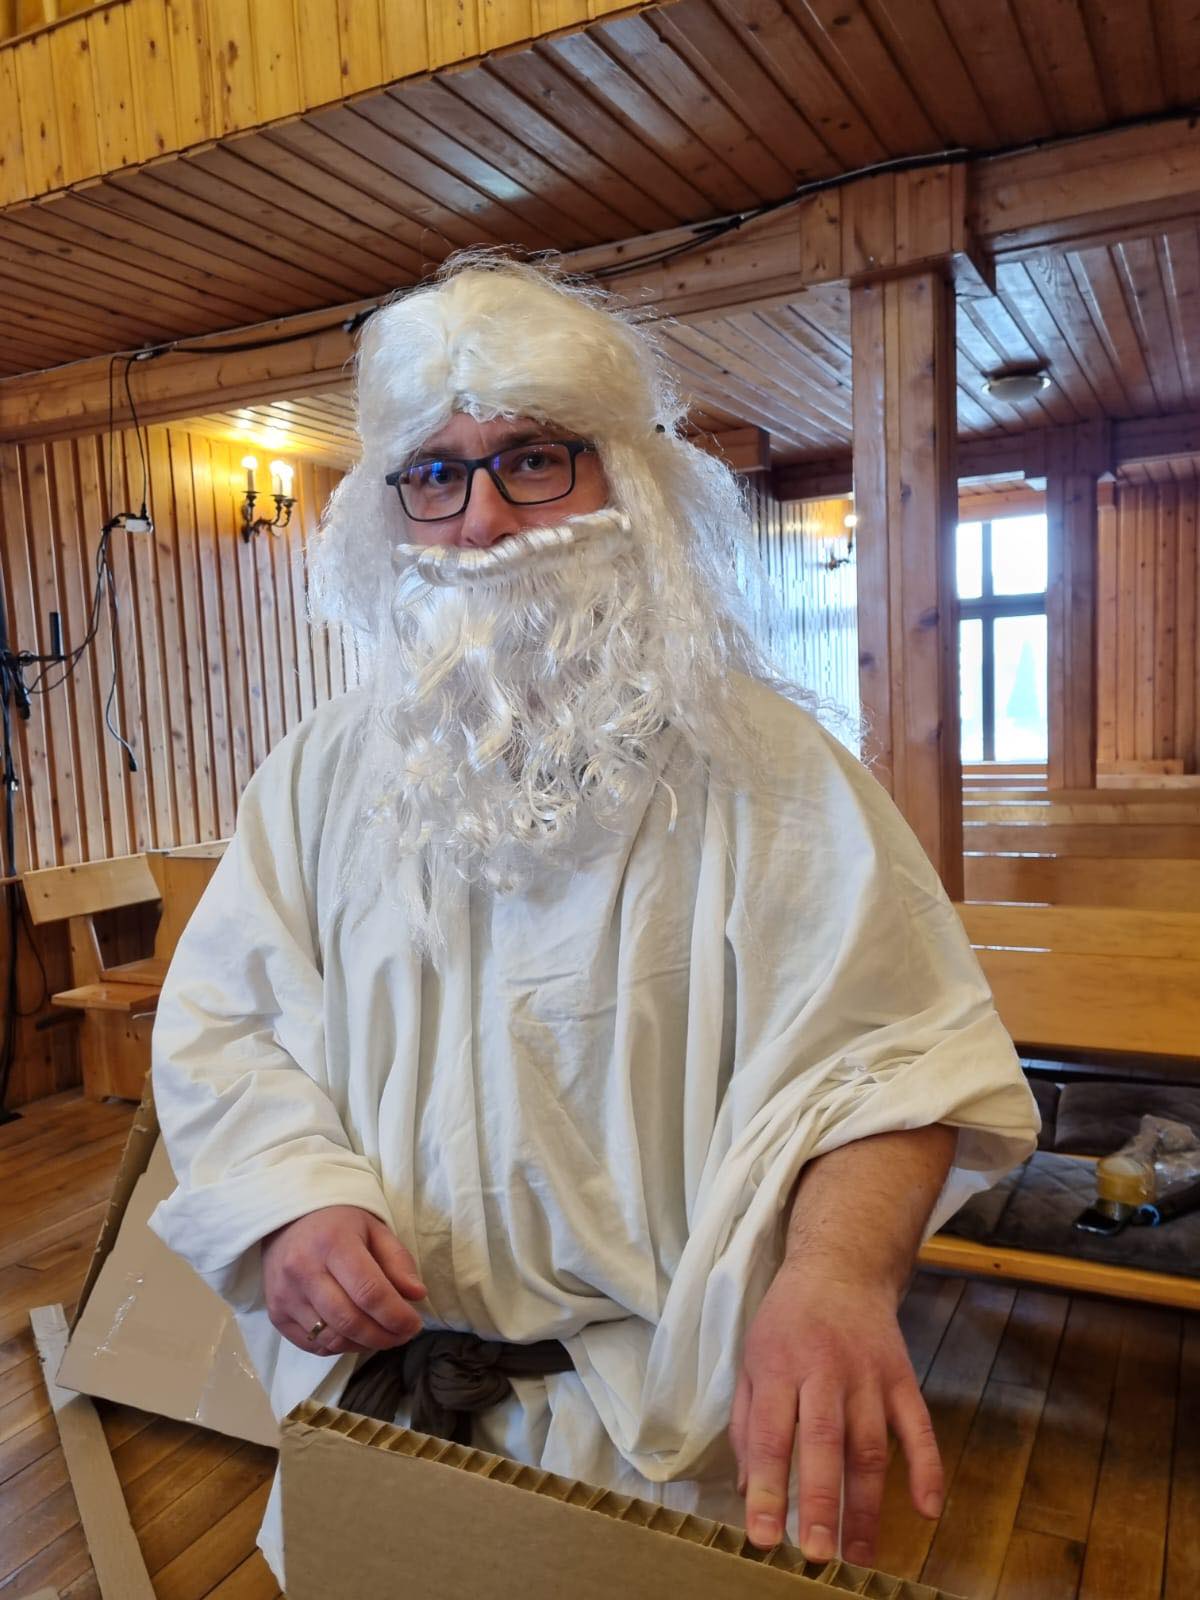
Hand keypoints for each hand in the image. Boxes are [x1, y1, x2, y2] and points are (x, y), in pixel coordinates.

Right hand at [261, 1205, 427, 1356]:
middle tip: (403, 1334)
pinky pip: (313, 1345)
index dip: (396, 1316)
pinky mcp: (275, 1314)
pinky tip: (355, 1335)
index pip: (369, 1292)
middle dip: (384, 1336)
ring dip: (364, 1344)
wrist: (287, 1220)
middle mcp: (303, 1271)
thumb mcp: (374, 1229)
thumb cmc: (337, 1223)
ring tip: (382, 1335)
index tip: (414, 1324)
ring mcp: (285, 1295)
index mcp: (333, 1243)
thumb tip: (417, 1295)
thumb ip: (398, 1261)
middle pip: (350, 1322)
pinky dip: (340, 1346)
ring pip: (332, 1339)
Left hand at [730, 1262, 941, 1565]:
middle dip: (822, 1502)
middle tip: (818, 1554)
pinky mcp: (903, 1377)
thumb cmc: (787, 1322)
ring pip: (870, 1445)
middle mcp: (825, 1371)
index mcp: (779, 1367)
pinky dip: (927, 1468)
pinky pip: (919, 1427)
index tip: (764, 1537)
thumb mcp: (752, 1359)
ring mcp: (869, 1375)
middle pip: (825, 1442)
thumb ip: (748, 1424)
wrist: (841, 1268)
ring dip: (868, 1505)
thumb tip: (748, 1489)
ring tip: (861, 1556)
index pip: (772, 1436)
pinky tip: (927, 1509)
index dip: (767, 1489)